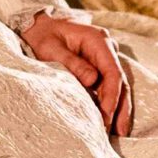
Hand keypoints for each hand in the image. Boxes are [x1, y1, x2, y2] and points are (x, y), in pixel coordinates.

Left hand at [18, 12, 133, 137]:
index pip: (112, 72)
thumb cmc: (42, 36)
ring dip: (118, 107)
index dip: (111, 96)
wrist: (38, 27)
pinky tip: (110, 120)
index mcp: (98, 40)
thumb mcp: (51, 49)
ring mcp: (104, 56)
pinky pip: (108, 85)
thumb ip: (72, 63)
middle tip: (119, 131)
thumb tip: (93, 80)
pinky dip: (110, 102)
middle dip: (120, 106)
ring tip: (119, 131)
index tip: (106, 115)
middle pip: (120, 80)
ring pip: (117, 85)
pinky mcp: (99, 65)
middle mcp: (107, 47)